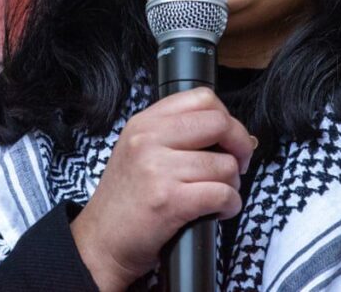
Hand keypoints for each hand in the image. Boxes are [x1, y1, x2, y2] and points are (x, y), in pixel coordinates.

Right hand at [69, 87, 255, 291]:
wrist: (100, 242)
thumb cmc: (126, 201)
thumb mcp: (138, 151)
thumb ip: (174, 134)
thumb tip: (231, 132)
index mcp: (144, 123)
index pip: (201, 98)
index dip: (227, 118)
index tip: (228, 139)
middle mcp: (149, 140)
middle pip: (220, 124)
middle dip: (240, 146)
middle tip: (237, 165)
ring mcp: (158, 169)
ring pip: (225, 165)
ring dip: (232, 184)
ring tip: (218, 195)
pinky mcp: (169, 201)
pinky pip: (222, 194)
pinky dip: (230, 205)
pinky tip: (219, 211)